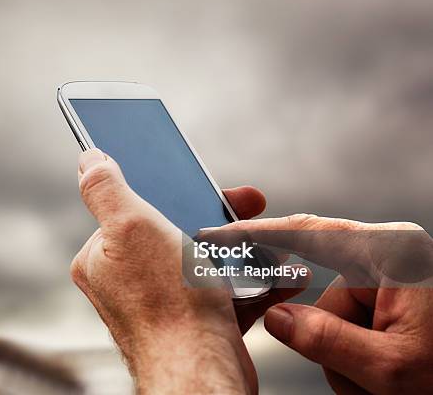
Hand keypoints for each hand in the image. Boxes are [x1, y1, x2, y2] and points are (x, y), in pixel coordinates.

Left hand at [72, 149, 261, 393]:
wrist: (202, 375)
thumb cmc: (165, 305)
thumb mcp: (130, 227)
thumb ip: (106, 189)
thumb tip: (89, 160)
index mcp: (103, 257)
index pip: (134, 208)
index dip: (171, 189)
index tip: (201, 181)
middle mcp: (127, 281)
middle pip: (173, 230)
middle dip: (216, 218)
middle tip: (247, 206)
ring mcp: (161, 302)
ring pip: (203, 260)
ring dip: (240, 248)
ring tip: (269, 243)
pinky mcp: (192, 322)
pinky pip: (222, 290)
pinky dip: (251, 280)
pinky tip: (277, 273)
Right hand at [227, 215, 432, 393]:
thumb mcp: (392, 368)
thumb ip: (325, 340)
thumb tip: (277, 318)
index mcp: (392, 252)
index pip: (308, 232)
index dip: (256, 235)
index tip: (218, 237)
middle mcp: (389, 256)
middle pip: (320, 290)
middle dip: (329, 341)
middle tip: (360, 376)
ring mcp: (390, 280)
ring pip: (333, 317)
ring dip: (347, 359)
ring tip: (385, 386)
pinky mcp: (391, 301)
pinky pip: (349, 326)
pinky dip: (356, 359)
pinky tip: (383, 377)